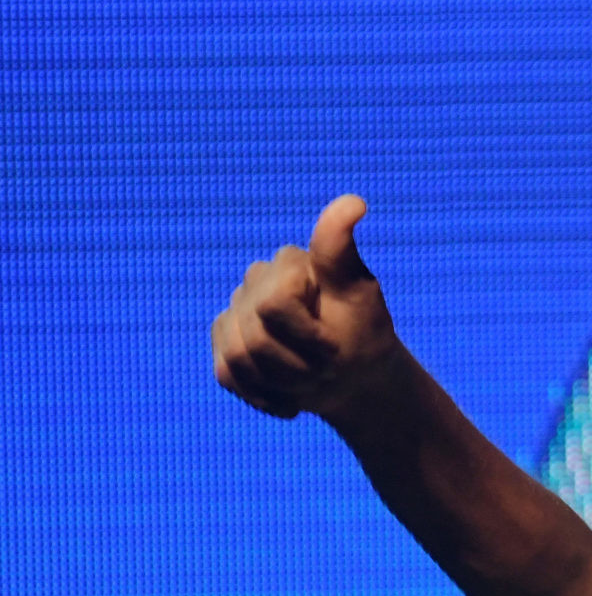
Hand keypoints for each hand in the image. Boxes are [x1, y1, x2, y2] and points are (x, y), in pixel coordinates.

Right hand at [211, 194, 406, 420]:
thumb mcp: (360, 296)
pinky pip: (228, 374)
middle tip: (329, 365)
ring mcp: (236, 310)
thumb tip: (354, 201)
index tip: (336, 342)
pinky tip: (291, 395)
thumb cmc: (363, 336)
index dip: (309, 337)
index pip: (275, 306)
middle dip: (298, 365)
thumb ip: (341, 252)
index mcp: (288, 263)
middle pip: (256, 339)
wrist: (355, 378)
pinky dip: (264, 394)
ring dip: (283, 382)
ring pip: (240, 359)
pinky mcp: (224, 341)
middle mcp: (256, 279)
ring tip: (311, 379)